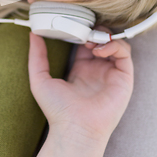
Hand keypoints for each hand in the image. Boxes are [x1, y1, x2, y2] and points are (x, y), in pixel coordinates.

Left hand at [28, 28, 132, 143]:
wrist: (74, 130)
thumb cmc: (58, 111)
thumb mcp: (40, 79)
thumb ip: (36, 56)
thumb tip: (32, 34)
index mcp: (82, 69)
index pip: (86, 42)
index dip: (82, 32)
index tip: (73, 26)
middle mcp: (99, 69)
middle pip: (103, 40)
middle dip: (94, 31)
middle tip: (84, 30)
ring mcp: (112, 73)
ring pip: (116, 44)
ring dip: (104, 37)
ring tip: (91, 41)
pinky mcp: (124, 78)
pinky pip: (124, 54)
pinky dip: (114, 45)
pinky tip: (98, 51)